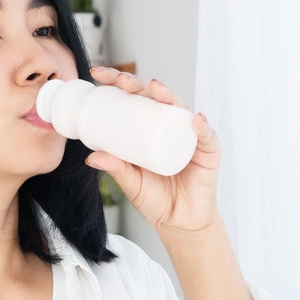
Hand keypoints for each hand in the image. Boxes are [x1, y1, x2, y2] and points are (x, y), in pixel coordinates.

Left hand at [85, 66, 220, 233]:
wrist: (179, 224)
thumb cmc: (156, 199)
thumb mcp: (130, 182)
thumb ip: (115, 168)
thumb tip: (90, 157)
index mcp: (150, 128)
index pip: (135, 99)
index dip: (119, 84)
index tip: (99, 74)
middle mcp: (171, 127)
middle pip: (157, 98)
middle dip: (140, 84)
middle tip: (122, 80)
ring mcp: (191, 137)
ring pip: (180, 110)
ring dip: (169, 96)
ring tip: (155, 90)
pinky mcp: (209, 153)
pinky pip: (207, 137)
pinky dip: (202, 127)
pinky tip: (195, 120)